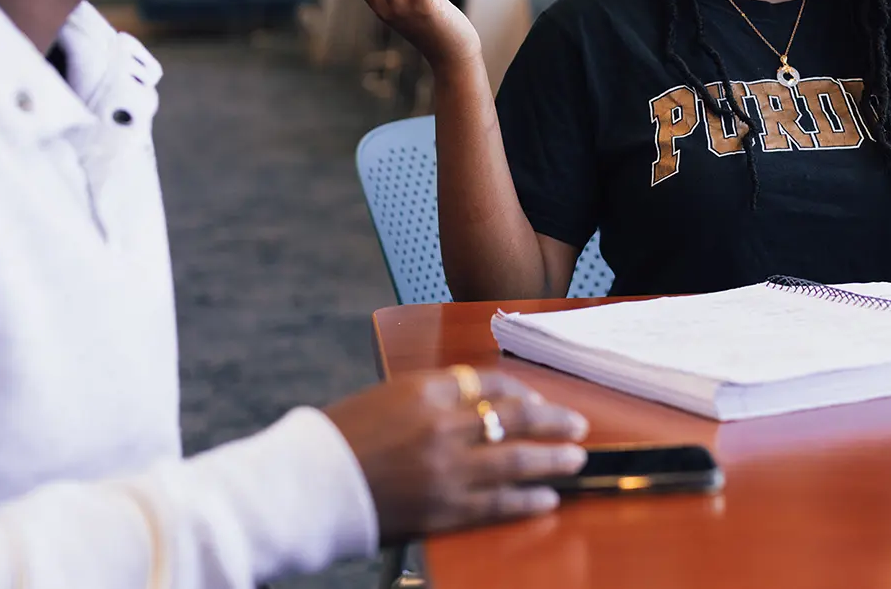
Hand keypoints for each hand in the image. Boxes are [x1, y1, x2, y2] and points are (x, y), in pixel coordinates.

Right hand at [324, 369, 588, 542]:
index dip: (520, 390)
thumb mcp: (389, 397)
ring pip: (516, 458)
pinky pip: (498, 503)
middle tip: (578, 423)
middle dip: (552, 420)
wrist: (312, 482)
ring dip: (552, 457)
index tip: (536, 398)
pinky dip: (527, 499)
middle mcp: (442, 424)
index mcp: (425, 389)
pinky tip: (547, 498)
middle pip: (513, 416)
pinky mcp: (445, 508)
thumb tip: (478, 405)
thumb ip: (433, 398)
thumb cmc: (344, 436)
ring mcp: (447, 468)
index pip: (489, 382)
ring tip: (575, 457)